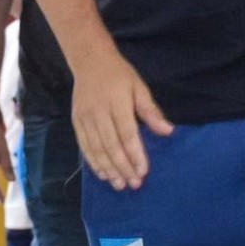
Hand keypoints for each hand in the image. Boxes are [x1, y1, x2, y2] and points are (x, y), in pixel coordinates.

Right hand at [71, 52, 173, 190]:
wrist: (90, 61)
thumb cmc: (120, 75)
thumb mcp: (139, 88)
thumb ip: (151, 111)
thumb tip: (168, 131)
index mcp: (117, 103)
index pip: (127, 133)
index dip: (135, 154)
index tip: (143, 171)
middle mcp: (99, 112)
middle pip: (111, 145)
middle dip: (123, 167)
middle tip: (134, 184)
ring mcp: (85, 117)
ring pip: (96, 148)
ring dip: (108, 169)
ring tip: (119, 184)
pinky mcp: (76, 121)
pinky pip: (84, 145)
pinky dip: (93, 162)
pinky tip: (103, 174)